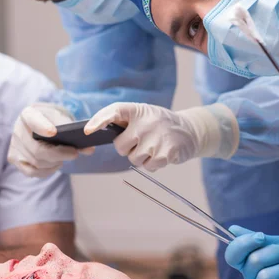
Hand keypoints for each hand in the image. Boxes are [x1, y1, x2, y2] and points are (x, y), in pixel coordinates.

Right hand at [8, 103, 93, 177]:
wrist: (39, 123)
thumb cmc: (53, 120)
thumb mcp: (63, 120)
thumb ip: (75, 132)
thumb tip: (90, 149)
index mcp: (28, 113)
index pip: (33, 120)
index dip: (42, 127)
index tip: (53, 133)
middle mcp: (17, 129)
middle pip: (37, 149)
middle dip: (58, 154)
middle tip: (75, 154)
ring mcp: (14, 145)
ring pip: (36, 162)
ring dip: (54, 162)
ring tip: (66, 158)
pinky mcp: (14, 158)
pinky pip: (31, 171)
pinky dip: (46, 171)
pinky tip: (56, 165)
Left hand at [84, 102, 237, 171]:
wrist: (190, 130)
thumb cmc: (159, 124)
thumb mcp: (143, 115)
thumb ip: (124, 122)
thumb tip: (95, 133)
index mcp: (137, 111)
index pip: (114, 111)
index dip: (99, 120)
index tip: (87, 131)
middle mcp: (146, 123)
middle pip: (121, 147)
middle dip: (127, 149)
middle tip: (141, 142)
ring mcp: (156, 138)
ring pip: (134, 159)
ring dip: (142, 157)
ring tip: (154, 146)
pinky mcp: (165, 153)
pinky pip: (148, 167)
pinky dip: (153, 164)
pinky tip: (162, 153)